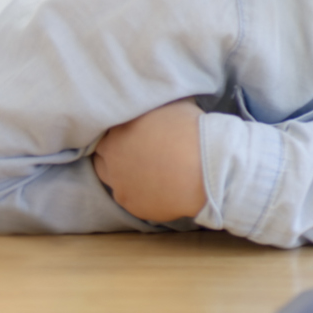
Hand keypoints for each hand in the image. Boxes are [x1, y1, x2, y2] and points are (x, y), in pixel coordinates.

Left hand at [92, 99, 207, 221]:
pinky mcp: (133, 206)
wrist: (208, 169)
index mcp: (117, 131)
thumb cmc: (194, 132)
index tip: (139, 134)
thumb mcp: (173, 106)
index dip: (124, 132)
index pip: (109, 132)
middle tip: (142, 153)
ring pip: (115, 180)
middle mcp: (111, 158)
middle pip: (104, 156)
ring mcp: (120, 185)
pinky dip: (144, 194)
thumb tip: (156, 107)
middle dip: (119, 154)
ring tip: (152, 173)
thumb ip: (155, 109)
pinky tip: (162, 188)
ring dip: (127, 176)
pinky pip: (134, 199)